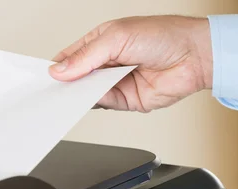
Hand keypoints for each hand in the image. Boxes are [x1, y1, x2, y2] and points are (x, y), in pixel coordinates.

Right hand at [48, 16, 212, 111]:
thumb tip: (60, 70)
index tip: (42, 75)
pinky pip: (105, 104)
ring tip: (64, 97)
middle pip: (78, 77)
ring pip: (89, 92)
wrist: (194, 56)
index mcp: (102, 41)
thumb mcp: (116, 38)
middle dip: (65, 83)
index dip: (57, 66)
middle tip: (49, 90)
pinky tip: (85, 102)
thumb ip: (87, 56)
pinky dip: (94, 104)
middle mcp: (108, 63)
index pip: (72, 56)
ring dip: (78, 95)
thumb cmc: (163, 35)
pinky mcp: (128, 100)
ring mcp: (117, 82)